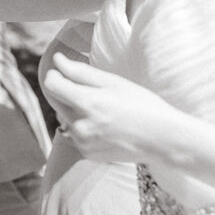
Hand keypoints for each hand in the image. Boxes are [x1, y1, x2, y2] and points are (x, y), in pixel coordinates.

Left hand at [41, 53, 184, 163]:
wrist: (163, 139)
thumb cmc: (142, 105)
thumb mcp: (113, 82)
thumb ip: (80, 71)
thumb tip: (57, 60)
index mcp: (87, 104)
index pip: (51, 85)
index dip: (56, 74)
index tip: (64, 70)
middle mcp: (80, 126)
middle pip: (56, 101)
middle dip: (66, 91)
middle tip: (91, 90)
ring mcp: (82, 142)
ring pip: (65, 117)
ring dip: (74, 110)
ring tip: (102, 109)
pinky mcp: (87, 153)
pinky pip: (74, 134)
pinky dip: (82, 126)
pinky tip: (104, 125)